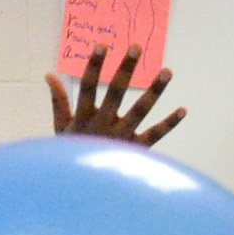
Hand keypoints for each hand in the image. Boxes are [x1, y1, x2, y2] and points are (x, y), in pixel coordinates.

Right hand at [48, 45, 186, 147]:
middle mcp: (104, 124)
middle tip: (136, 47)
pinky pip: (155, 135)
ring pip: (141, 111)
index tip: (102, 45)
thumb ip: (59, 101)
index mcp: (84, 117)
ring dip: (155, 91)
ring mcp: (122, 137)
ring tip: (168, 71)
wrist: (82, 189)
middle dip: (126, 69)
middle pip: (116, 93)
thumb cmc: (72, 153)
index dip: (94, 66)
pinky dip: (169, 124)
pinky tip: (183, 110)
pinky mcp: (137, 149)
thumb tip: (49, 75)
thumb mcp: (61, 128)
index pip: (88, 87)